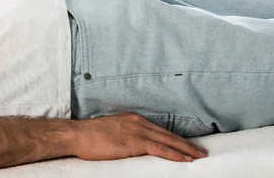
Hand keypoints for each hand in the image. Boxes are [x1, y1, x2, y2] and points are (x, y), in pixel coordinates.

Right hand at [69, 113, 208, 162]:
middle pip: (168, 134)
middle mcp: (137, 122)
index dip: (175, 138)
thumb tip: (132, 146)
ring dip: (186, 150)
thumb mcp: (111, 131)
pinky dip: (174, 154)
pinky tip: (185, 160)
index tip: (187, 145)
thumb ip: (125, 136)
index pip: (160, 130)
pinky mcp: (134, 141)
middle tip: (201, 151)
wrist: (77, 135)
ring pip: (168, 141)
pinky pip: (160, 148)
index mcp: (132, 119)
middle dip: (186, 144)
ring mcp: (137, 130)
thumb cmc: (89, 136)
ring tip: (199, 157)